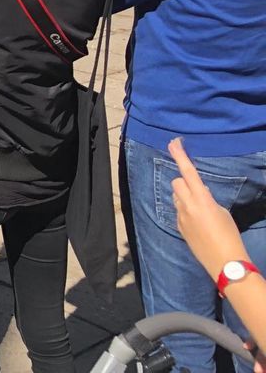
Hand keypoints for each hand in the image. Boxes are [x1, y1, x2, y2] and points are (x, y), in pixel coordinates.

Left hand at [169, 138, 249, 279]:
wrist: (224, 261)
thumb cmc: (229, 235)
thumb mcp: (222, 211)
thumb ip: (206, 198)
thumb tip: (198, 192)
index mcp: (201, 199)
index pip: (187, 171)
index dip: (179, 155)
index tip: (173, 142)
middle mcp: (187, 205)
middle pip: (177, 182)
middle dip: (184, 182)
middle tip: (197, 190)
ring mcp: (180, 216)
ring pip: (176, 196)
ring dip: (184, 196)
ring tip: (200, 209)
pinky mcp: (178, 227)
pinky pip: (178, 211)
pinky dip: (185, 210)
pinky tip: (198, 223)